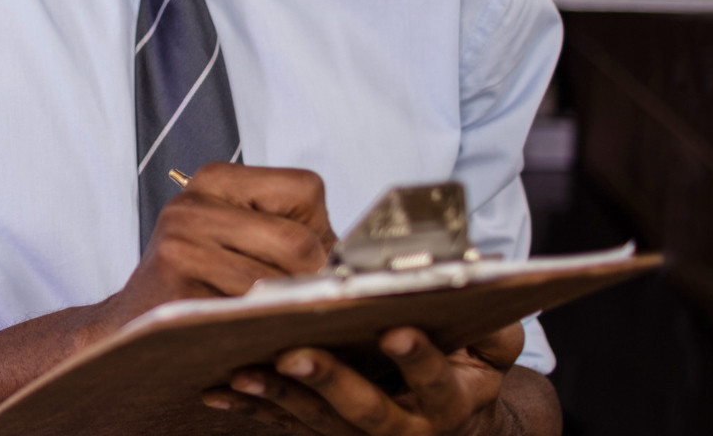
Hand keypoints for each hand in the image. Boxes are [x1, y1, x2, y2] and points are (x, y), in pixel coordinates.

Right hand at [103, 163, 336, 332]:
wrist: (136, 324)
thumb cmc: (201, 280)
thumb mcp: (240, 235)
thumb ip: (296, 231)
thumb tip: (366, 256)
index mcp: (217, 179)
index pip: (307, 189)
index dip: (317, 230)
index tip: (297, 258)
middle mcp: (194, 202)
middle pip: (299, 243)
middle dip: (309, 280)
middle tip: (291, 300)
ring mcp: (181, 242)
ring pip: (278, 283)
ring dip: (284, 310)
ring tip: (264, 315)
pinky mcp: (177, 286)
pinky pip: (249, 311)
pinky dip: (258, 327)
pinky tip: (244, 327)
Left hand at [206, 323, 526, 435]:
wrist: (453, 421)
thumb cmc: (467, 367)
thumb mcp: (493, 348)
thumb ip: (493, 327)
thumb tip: (479, 291)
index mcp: (447, 402)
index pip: (435, 383)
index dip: (419, 359)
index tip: (395, 331)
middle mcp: (403, 427)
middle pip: (366, 411)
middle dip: (329, 381)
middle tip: (296, 353)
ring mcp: (359, 435)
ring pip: (317, 420)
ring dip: (279, 396)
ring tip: (244, 371)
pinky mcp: (325, 431)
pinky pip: (284, 423)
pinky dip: (251, 408)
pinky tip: (218, 390)